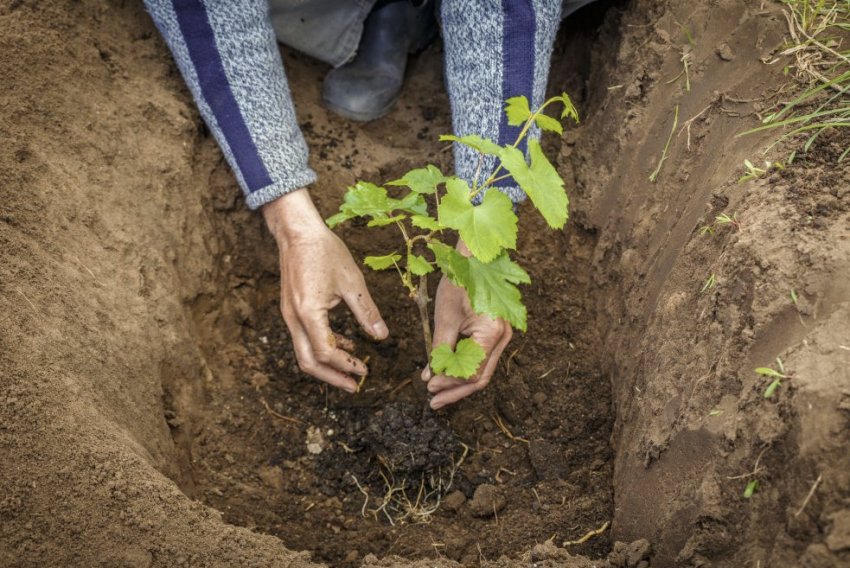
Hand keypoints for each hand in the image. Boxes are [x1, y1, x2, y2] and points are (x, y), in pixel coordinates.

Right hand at [263, 189, 387, 392]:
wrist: (297, 232)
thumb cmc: (324, 251)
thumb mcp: (352, 282)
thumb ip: (367, 312)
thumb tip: (382, 337)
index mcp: (309, 313)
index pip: (326, 352)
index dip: (346, 365)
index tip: (365, 371)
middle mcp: (294, 318)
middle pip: (308, 362)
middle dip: (332, 377)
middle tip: (354, 386)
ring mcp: (289, 315)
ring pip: (303, 352)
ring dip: (327, 365)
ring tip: (351, 370)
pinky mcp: (291, 310)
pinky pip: (304, 337)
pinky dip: (322, 347)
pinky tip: (344, 344)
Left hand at [421, 240, 511, 409]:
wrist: (474, 258)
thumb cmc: (460, 282)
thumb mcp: (445, 318)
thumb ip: (440, 350)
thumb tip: (431, 377)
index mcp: (493, 334)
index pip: (472, 373)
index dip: (450, 384)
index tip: (429, 388)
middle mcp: (504, 338)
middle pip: (481, 378)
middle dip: (455, 391)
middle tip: (434, 402)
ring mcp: (502, 336)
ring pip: (482, 370)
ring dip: (459, 382)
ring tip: (437, 392)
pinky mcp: (495, 332)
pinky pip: (481, 358)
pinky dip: (464, 368)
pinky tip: (447, 373)